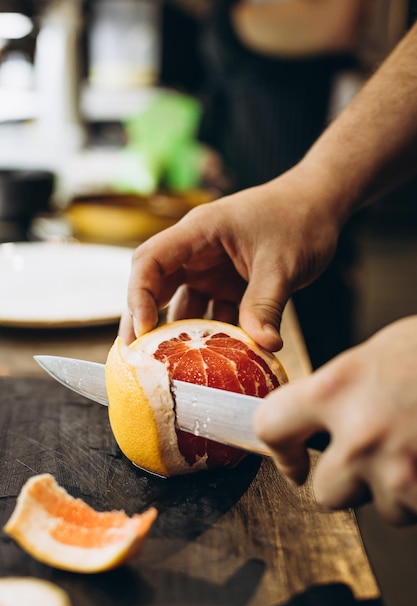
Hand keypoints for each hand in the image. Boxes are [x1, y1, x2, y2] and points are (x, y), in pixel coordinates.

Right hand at [119, 167, 340, 348]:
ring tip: (173, 369)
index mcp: (199, 232)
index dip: (139, 295)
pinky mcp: (226, 284)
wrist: (321, 206)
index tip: (144, 332)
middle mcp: (196, 251)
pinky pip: (210, 313)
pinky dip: (211, 336)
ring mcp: (210, 269)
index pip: (150, 260)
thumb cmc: (299, 219)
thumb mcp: (283, 264)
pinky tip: (213, 362)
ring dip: (180, 335)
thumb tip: (264, 346)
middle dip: (146, 322)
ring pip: (182, 304)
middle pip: (155, 285)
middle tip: (141, 361)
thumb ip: (267, 304)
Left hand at [254, 315, 416, 525]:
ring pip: (381, 508)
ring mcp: (400, 471)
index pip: (270, 426)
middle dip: (347, 481)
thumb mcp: (372, 357)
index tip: (289, 456)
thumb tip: (311, 418)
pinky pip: (416, 511)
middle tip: (370, 455)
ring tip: (415, 446)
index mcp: (336, 389)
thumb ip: (336, 393)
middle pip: (326, 494)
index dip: (277, 446)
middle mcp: (362, 434)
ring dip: (394, 489)